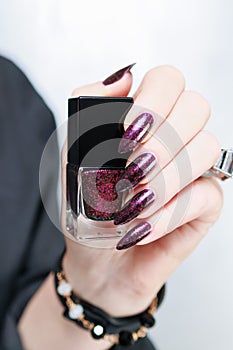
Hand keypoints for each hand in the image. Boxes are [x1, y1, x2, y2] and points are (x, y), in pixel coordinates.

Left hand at [61, 65, 222, 316]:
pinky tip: (140, 228)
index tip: (125, 135)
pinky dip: (167, 214)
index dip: (152, 101)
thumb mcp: (73, 156)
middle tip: (130, 171)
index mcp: (148, 118)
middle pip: (196, 107)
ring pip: (206, 148)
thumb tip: (124, 75)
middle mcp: (177, 138)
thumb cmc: (86, 208)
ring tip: (130, 205)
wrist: (95, 261)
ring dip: (163, 180)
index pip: (169, 79)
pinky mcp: (206, 204)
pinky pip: (205, 194)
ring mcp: (196, 169)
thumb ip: (90, 110)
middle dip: (161, 140)